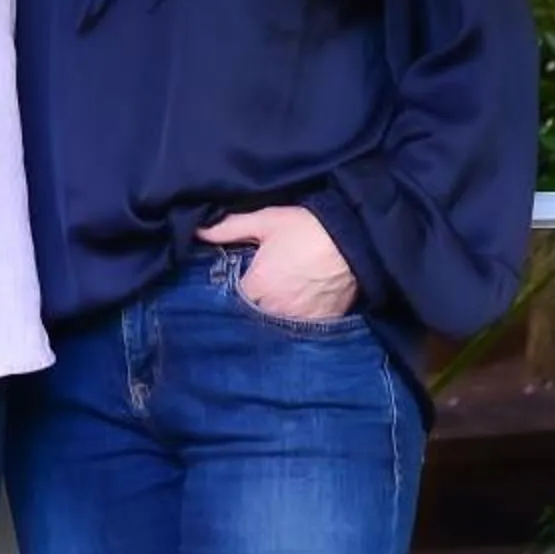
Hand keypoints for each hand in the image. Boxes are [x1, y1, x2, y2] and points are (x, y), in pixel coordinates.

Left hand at [197, 207, 358, 324]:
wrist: (355, 239)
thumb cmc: (309, 228)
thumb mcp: (267, 221)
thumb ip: (230, 228)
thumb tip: (200, 231)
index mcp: (256, 286)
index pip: (231, 301)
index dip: (232, 294)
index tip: (236, 287)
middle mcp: (274, 309)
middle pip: (251, 318)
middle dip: (250, 310)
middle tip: (257, 296)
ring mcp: (298, 320)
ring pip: (274, 328)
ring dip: (271, 320)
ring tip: (275, 306)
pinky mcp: (320, 324)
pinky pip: (300, 332)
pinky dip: (296, 325)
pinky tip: (296, 312)